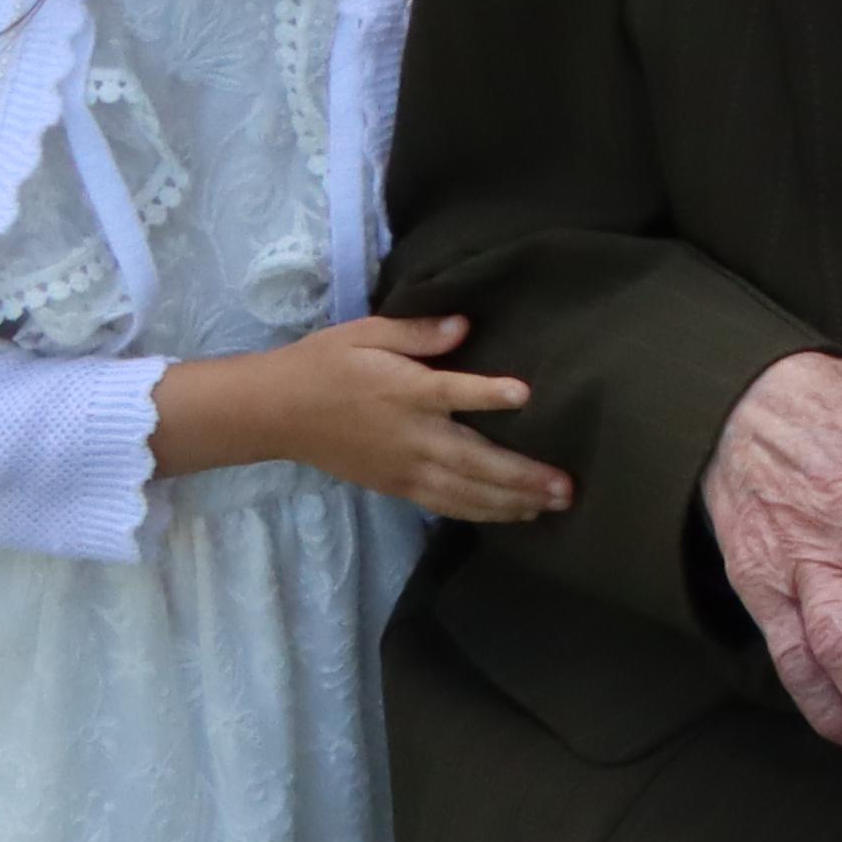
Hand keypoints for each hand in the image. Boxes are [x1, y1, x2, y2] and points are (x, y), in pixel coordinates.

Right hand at [154, 313, 568, 519]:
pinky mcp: (396, 486)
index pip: (450, 391)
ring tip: (555, 506)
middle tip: (568, 487)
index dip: (487, 393)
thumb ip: (416, 331)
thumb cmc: (323, 364)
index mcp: (402, 390)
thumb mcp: (364, 333)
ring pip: (465, 492)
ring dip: (512, 501)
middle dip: (522, 475)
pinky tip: (515, 515)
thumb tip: (464, 326)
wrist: (273, 412)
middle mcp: (409, 434)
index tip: (524, 393)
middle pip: (472, 458)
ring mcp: (403, 467)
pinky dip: (482, 512)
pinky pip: (446, 504)